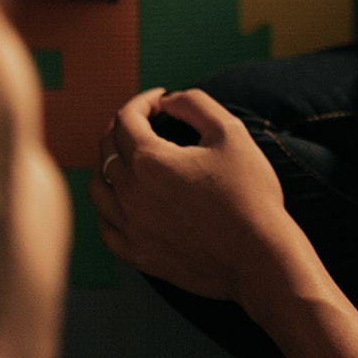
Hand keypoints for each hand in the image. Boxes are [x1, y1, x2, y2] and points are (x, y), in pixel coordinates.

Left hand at [89, 88, 303, 302]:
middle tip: (148, 123)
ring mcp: (130, 228)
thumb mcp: (231, 133)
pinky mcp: (137, 255)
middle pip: (108, 149)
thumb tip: (169, 100)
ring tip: (131, 160)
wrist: (259, 257)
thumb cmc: (250, 194)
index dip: (142, 102)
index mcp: (149, 161)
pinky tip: (126, 202)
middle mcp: (129, 193)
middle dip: (126, 128)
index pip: (126, 119)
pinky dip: (109, 208)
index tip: (160, 100)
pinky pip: (106, 227)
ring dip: (110, 165)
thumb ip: (195, 104)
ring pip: (98, 188)